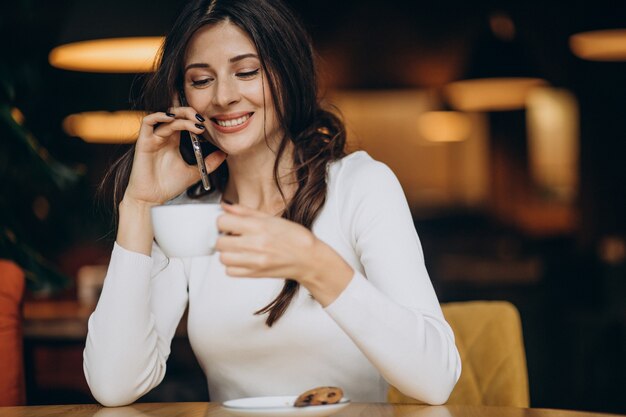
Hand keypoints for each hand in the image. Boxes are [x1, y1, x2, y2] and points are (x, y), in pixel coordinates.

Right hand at [124, 107, 226, 205]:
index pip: (184, 121)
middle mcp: (163, 137)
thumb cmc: (169, 186)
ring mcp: (153, 138)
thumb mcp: (195, 172)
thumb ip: (210, 163)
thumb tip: (225, 153)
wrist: (153, 199)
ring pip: (166, 117)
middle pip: (175, 114)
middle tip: (202, 119)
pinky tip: (172, 119)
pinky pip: (147, 122)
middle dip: (189, 112)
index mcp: (174, 141)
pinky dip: (159, 116)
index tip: (208, 124)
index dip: (195, 118)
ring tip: (194, 121)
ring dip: (180, 115)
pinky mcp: (143, 142)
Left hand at [215, 203, 353, 305]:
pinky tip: (242, 259)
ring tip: (237, 248)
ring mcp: (254, 261)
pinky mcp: (254, 274)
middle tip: (233, 236)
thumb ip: (246, 212)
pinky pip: (230, 272)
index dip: (224, 221)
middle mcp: (255, 244)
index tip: (229, 223)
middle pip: (220, 241)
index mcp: (259, 227)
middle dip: (223, 237)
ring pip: (223, 258)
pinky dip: (232, 266)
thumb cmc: (295, 238)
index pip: (223, 222)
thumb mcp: (272, 218)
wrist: (309, 259)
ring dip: (227, 252)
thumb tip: (226, 208)